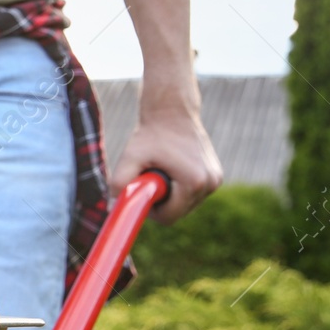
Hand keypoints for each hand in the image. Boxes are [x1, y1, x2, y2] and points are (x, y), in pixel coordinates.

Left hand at [110, 103, 221, 224]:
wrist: (172, 112)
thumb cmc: (150, 135)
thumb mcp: (130, 157)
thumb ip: (119, 183)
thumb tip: (114, 205)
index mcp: (194, 182)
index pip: (169, 217)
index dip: (150, 211)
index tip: (142, 192)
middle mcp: (210, 183)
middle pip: (178, 213)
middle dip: (160, 202)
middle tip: (149, 179)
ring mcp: (215, 180)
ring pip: (185, 205)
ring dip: (170, 195)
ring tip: (162, 170)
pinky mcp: (216, 176)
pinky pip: (192, 194)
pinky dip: (179, 188)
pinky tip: (172, 168)